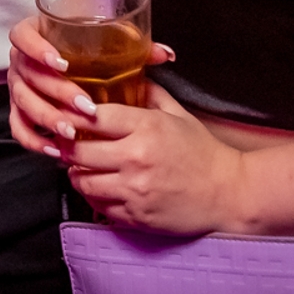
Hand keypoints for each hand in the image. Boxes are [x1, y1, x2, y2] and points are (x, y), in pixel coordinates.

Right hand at [6, 15, 174, 152]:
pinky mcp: (19, 111)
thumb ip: (134, 46)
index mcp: (36, 33)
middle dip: (56, 92)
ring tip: (70, 132)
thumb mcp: (108, 42)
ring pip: (22, 103)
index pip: (23, 36)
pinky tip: (54, 148)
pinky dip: (34, 139)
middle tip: (84, 106)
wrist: (68, 62)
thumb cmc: (87, 49)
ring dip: (47, 118)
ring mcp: (18, 86)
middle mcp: (22, 60)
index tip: (61, 62)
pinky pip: (18, 127)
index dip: (37, 49)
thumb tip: (165, 54)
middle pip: (28, 75)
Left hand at [61, 83, 242, 235]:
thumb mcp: (178, 115)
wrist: (229, 194)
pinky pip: (99, 207)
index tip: (67, 113)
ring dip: (75, 173)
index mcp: (147, 127)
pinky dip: (93, 196)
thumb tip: (129, 76)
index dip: (74, 113)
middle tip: (65, 142)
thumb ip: (151, 93)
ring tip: (78, 166)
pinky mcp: (136, 217)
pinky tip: (98, 187)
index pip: (93, 116)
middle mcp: (136, 158)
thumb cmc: (204, 153)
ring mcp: (134, 190)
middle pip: (78, 151)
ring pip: (82, 182)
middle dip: (66, 146)